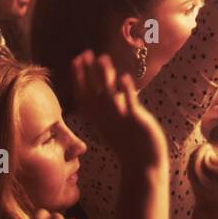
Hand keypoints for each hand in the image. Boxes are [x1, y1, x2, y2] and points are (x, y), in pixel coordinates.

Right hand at [72, 52, 168, 173]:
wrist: (143, 166)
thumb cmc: (129, 142)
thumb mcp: (115, 121)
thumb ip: (112, 102)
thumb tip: (112, 81)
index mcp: (99, 120)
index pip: (83, 96)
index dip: (78, 78)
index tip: (75, 60)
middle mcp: (106, 119)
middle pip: (92, 92)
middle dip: (88, 72)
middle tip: (84, 53)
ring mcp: (120, 120)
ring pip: (109, 96)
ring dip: (105, 77)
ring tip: (102, 58)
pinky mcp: (136, 122)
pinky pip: (129, 105)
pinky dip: (126, 92)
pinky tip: (124, 77)